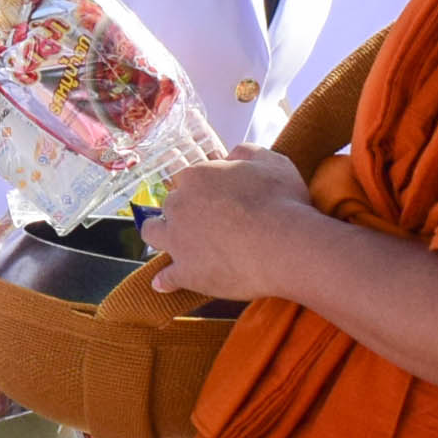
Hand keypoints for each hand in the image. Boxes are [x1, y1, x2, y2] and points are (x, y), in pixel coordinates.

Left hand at [143, 148, 318, 300]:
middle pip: (171, 203)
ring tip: (174, 243)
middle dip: (184, 210)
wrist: (284, 246)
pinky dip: (166, 280)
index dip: (202, 188)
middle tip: (204, 221)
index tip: (214, 196)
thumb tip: (232, 154)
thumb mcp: (271, 162)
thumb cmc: (281, 201)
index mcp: (197, 176)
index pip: (188, 177)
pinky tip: (165, 283)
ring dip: (160, 234)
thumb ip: (246, 153)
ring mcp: (178, 240)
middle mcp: (179, 205)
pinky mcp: (185, 272)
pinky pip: (166, 277)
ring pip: (152, 232)